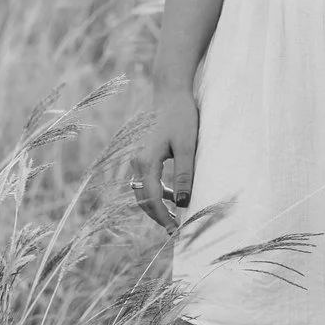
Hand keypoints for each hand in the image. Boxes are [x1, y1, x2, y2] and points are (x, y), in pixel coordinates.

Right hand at [129, 92, 198, 234]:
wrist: (171, 93)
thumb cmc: (181, 117)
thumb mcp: (187, 146)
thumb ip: (184, 175)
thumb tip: (183, 203)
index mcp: (146, 161)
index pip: (151, 198)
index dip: (162, 217)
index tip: (175, 231)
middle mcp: (137, 162)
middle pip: (143, 198)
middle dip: (158, 216)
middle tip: (175, 230)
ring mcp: (138, 158)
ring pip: (143, 191)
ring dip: (157, 206)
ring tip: (175, 217)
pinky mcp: (143, 156)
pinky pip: (147, 182)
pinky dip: (158, 193)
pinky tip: (173, 197)